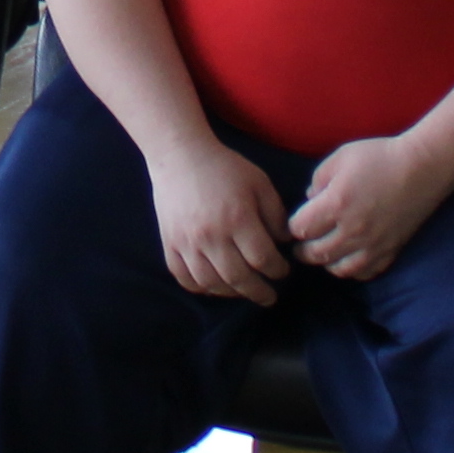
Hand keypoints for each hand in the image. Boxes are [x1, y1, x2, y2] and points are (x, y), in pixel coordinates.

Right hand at [145, 132, 295, 301]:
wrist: (180, 155)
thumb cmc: (224, 167)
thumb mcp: (259, 183)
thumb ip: (275, 214)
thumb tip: (284, 243)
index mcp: (238, 218)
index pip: (262, 258)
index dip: (277, 270)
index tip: (283, 271)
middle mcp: (211, 236)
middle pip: (238, 278)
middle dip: (259, 292)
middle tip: (269, 296)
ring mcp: (187, 243)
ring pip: (212, 283)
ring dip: (232, 293)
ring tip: (244, 291)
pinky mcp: (169, 244)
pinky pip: (184, 278)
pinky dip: (201, 288)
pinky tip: (215, 285)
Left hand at [288, 130, 447, 280]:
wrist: (422, 168)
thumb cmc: (379, 157)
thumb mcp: (340, 157)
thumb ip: (318, 179)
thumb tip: (309, 200)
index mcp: (336, 204)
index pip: (300, 229)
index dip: (293, 226)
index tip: (297, 221)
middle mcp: (352, 231)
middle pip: (315, 254)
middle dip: (303, 249)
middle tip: (303, 242)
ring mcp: (372, 245)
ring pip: (338, 269)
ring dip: (326, 262)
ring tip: (325, 250)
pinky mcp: (390, 252)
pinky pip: (364, 273)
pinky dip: (351, 269)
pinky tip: (349, 257)